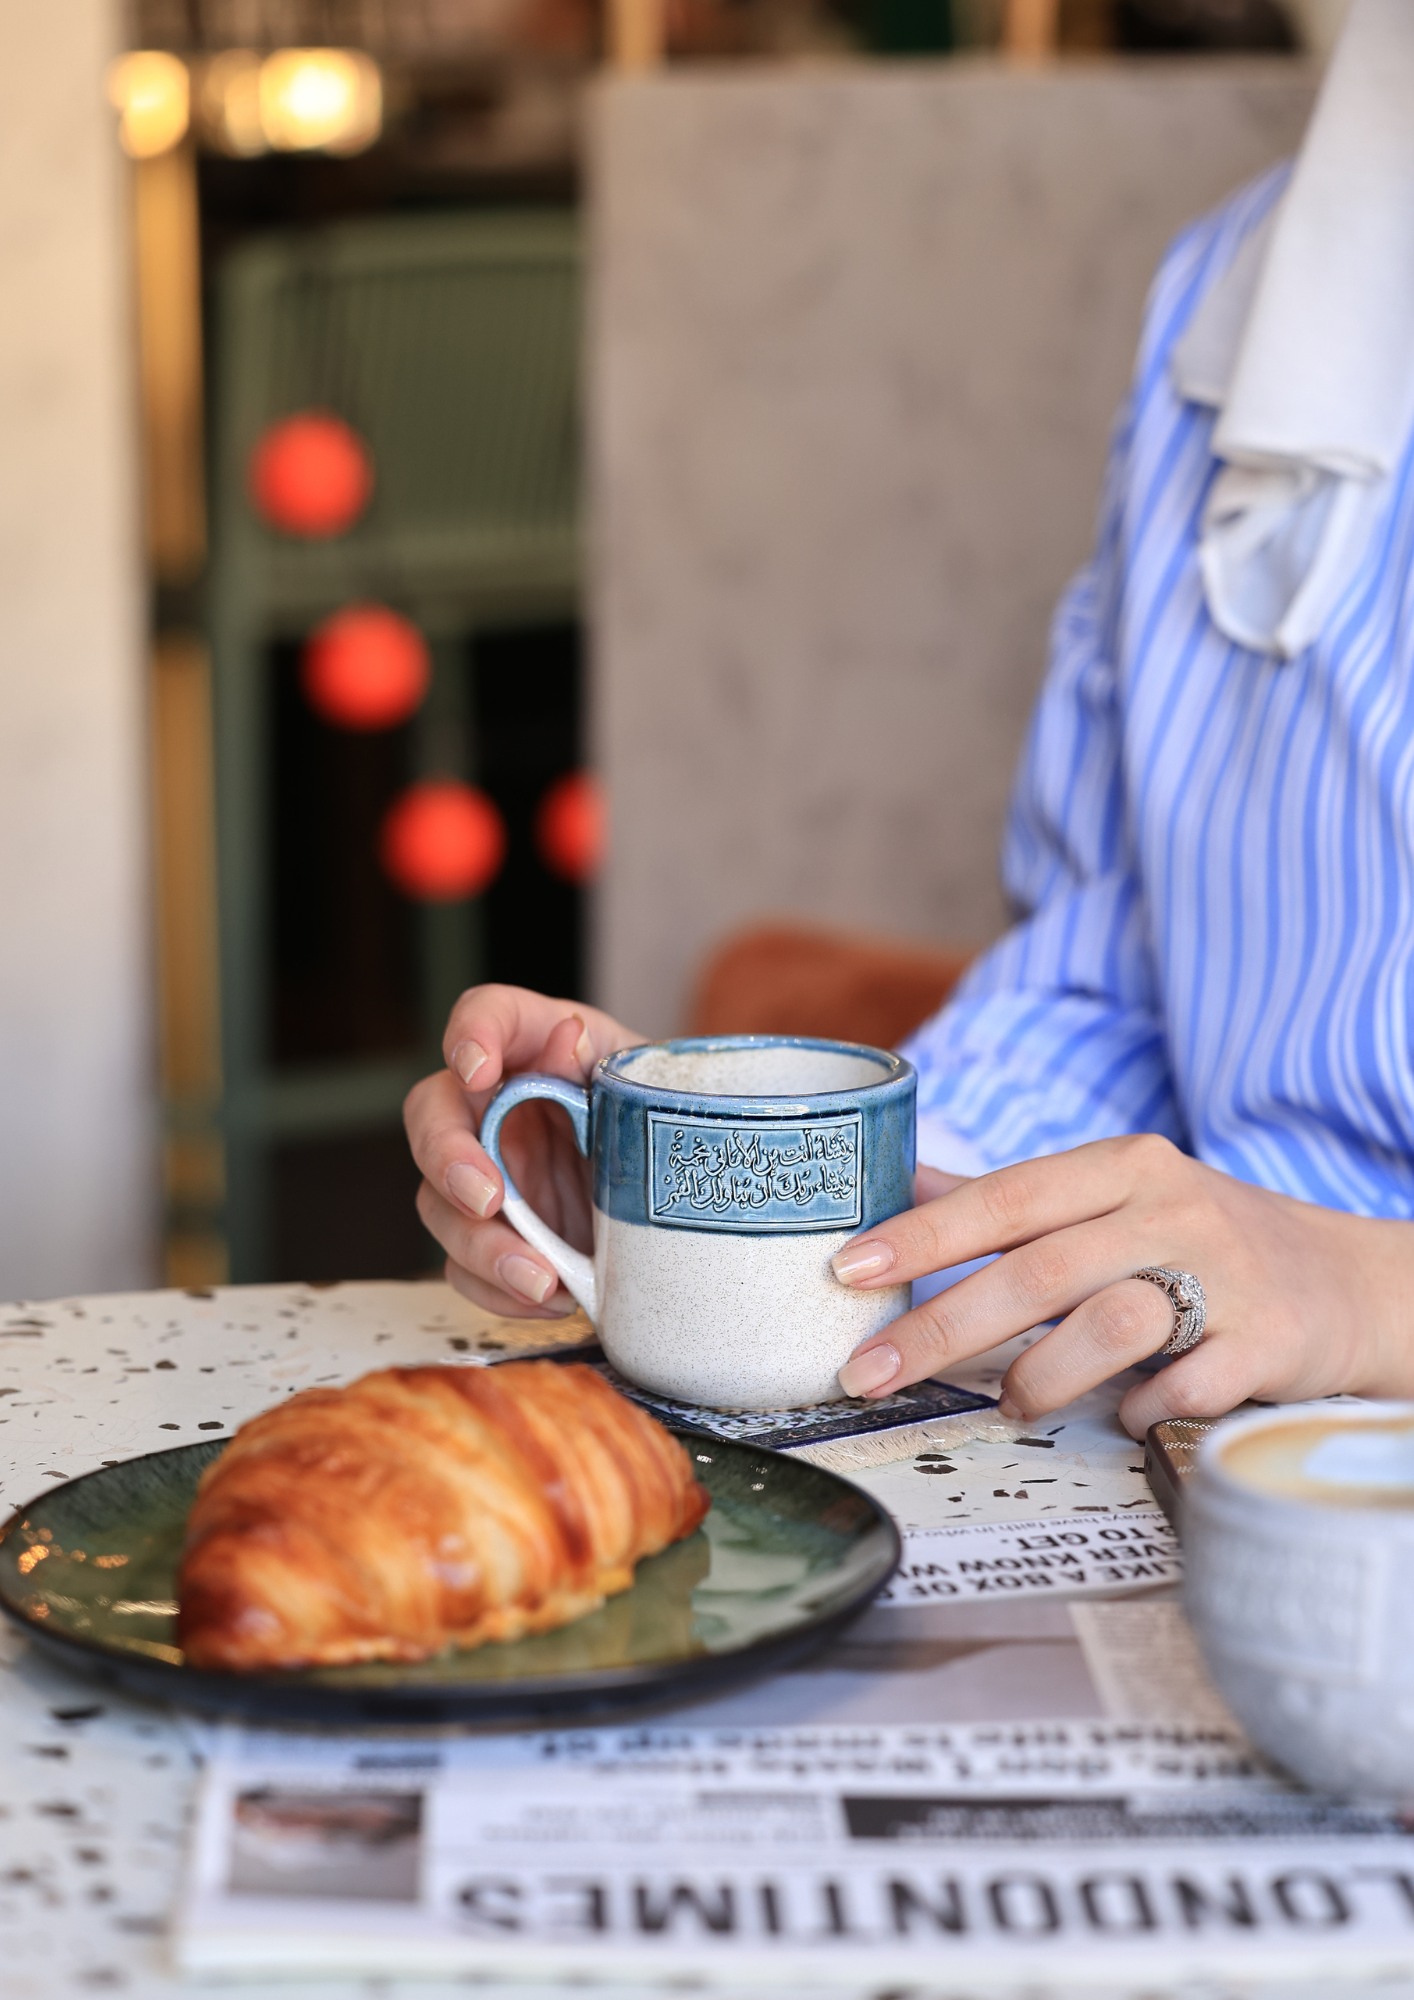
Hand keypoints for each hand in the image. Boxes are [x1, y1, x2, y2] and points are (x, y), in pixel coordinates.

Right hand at [404, 986, 644, 1317]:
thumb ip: (607, 1063)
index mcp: (535, 1047)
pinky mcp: (493, 1234)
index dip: (470, 1035)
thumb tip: (567, 1035)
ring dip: (481, 1246)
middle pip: (432, 1116)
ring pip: (440, 1203)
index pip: (485, 1013)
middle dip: (449, 1159)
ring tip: (542, 1277)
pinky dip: (502, 1291)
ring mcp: (486, 1172)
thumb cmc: (663, 1125)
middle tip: (488, 1198)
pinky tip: (555, 1299)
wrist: (686, 1196)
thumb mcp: (650, 1090)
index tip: (478, 1070)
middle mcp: (492, 1105)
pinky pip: (467, 1268)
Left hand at [830, 1135, 1413, 1438]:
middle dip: (942, 1327)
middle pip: (1041, 1269)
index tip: (847, 1268)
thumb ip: (1008, 1198)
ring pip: (1112, 1323)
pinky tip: (1120, 1415)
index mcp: (1122, 1167)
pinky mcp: (1269, 1342)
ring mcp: (1226, 1275)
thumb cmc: (1201, 1239)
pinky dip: (1140, 1406)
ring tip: (1006, 1404)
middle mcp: (1172, 1210)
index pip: (1006, 1195)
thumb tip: (899, 1179)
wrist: (1349, 1281)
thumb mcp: (1112, 1196)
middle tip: (869, 1372)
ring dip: (1040, 1374)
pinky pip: (1187, 1384)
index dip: (924, 1232)